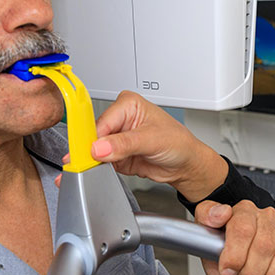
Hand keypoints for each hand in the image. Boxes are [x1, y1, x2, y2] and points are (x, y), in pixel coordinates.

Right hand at [87, 91, 227, 200]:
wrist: (185, 164)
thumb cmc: (178, 143)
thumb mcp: (152, 140)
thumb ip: (125, 144)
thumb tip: (100, 148)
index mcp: (128, 104)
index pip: (103, 121)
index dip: (95, 138)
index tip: (89, 153)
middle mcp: (120, 119)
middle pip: (94, 135)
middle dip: (92, 151)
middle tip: (90, 163)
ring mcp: (116, 138)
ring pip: (94, 150)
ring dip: (94, 161)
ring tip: (101, 166)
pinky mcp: (115, 154)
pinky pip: (99, 162)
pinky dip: (99, 168)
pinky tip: (105, 170)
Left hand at [196, 200, 274, 274]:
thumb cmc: (224, 265)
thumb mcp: (204, 243)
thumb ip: (207, 219)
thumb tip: (221, 212)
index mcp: (244, 211)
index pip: (243, 228)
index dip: (235, 255)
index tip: (228, 271)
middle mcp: (267, 217)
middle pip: (265, 245)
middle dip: (252, 271)